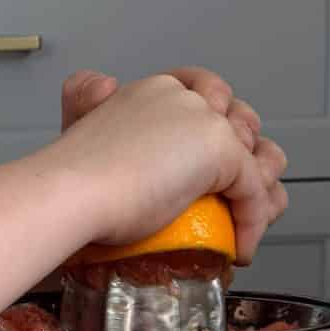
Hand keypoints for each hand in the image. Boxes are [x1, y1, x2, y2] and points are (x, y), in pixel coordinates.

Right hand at [50, 69, 288, 261]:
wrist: (70, 192)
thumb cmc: (68, 176)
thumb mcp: (79, 124)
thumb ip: (89, 99)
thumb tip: (101, 83)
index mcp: (152, 90)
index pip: (205, 95)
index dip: (215, 126)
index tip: (204, 167)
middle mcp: (183, 95)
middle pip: (242, 119)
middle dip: (248, 157)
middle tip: (233, 199)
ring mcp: (206, 121)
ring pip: (261, 153)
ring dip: (261, 189)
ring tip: (245, 221)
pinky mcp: (221, 152)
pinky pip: (254, 192)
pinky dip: (252, 223)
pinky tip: (239, 246)